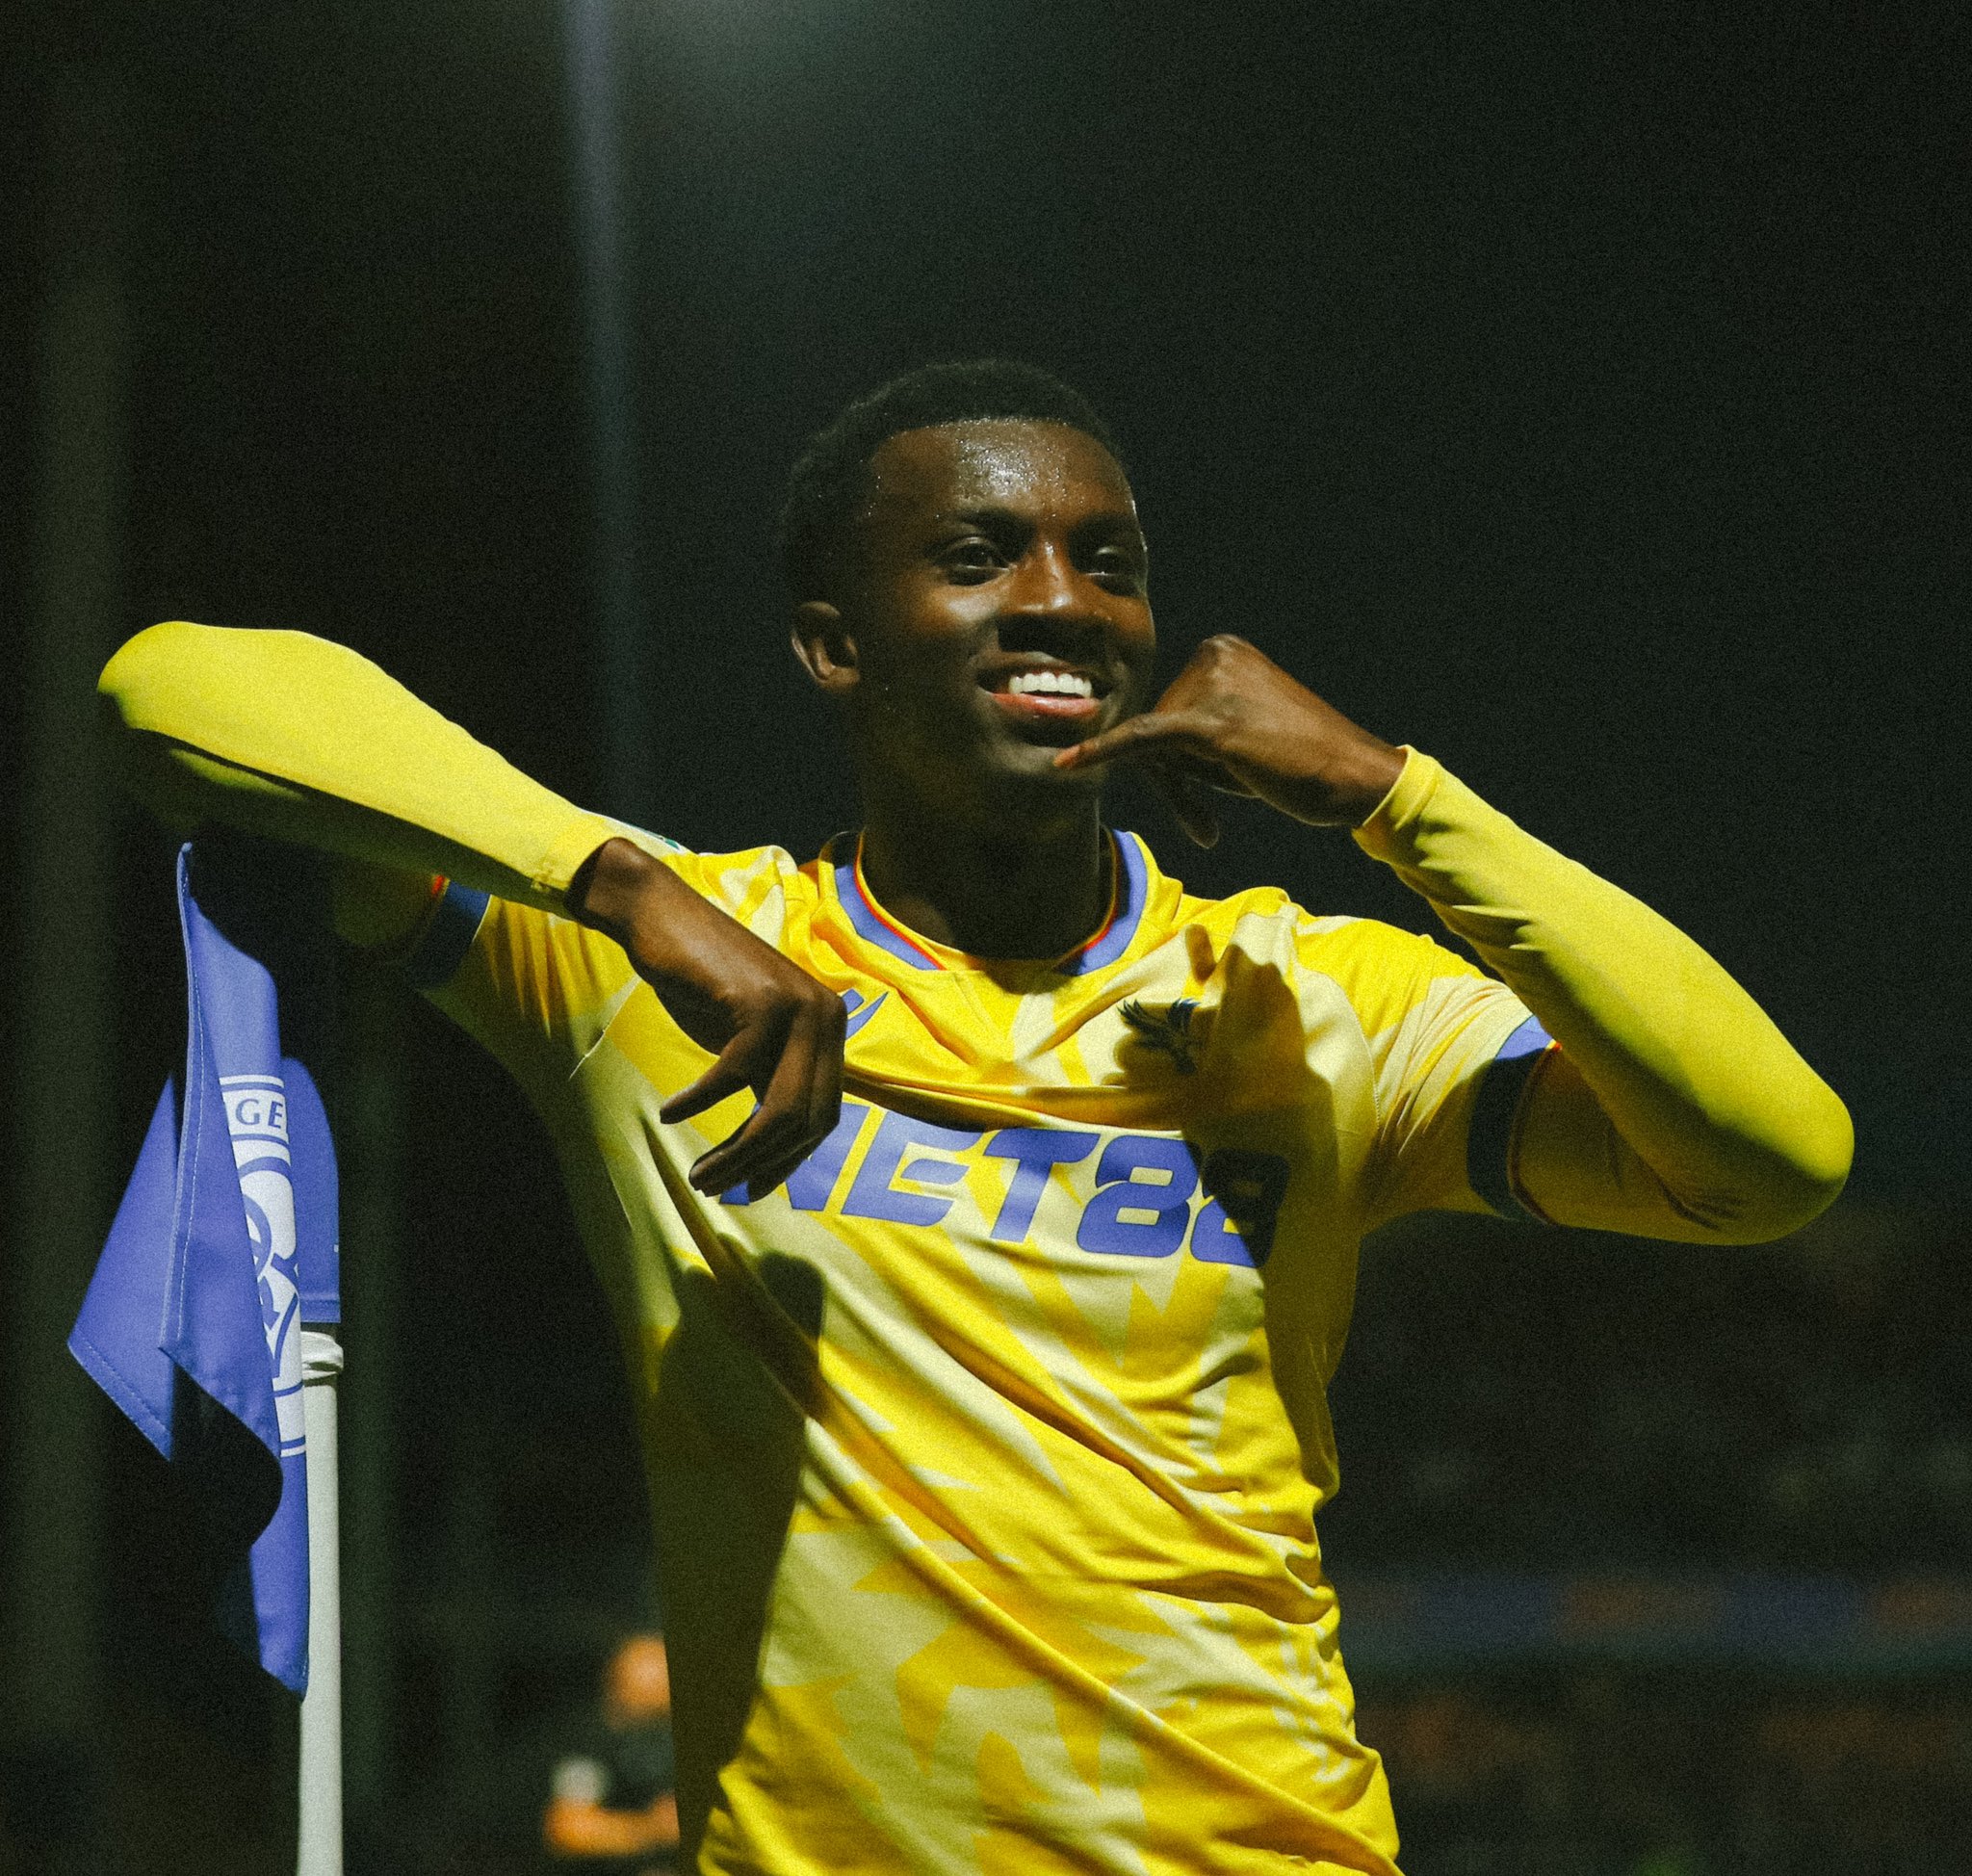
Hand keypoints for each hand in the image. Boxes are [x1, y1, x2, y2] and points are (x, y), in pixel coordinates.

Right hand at [569, 839, 844, 1197]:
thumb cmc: (702, 983)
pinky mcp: (760, 1002)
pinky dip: (699, 1102)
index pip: (823, 1115)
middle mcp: (827, 1018)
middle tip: (715, 1187)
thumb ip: (771, 1081)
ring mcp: (798, 1007)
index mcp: (831, 1029)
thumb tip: (776, 1157)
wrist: (663, 917)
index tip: (751, 1188)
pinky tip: (671, 1113)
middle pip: (805, 1121)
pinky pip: (732, 1076)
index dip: (789, 1159)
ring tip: (700, 1174)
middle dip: (759, 1164)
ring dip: (735, 1152)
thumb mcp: (748, 1041)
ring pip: (778, 1110)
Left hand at [1053, 634, 1405, 845]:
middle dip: (1178, 777)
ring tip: (1229, 802)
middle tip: (1208, 817)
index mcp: (1220, 651)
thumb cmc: (1300, 764)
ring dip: (1182, 789)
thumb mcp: (1237, 739)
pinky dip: (1104, 752)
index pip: (1166, 709)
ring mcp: (1211, 686)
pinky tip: (1068, 763)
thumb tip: (1133, 751)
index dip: (1176, 761)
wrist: (1356, 777)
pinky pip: (1143, 739)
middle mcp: (1212, 655)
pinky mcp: (1210, 723)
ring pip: (1155, 748)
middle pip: (1156, 726)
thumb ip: (1189, 736)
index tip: (1200, 795)